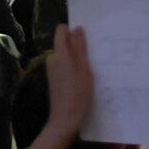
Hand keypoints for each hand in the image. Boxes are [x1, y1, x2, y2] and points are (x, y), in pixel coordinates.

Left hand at [30, 26, 94, 148]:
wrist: (65, 120)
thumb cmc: (78, 95)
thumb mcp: (84, 69)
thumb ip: (79, 48)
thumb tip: (76, 28)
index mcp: (59, 54)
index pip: (61, 31)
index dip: (73, 30)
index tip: (88, 36)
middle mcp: (53, 59)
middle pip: (65, 44)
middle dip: (78, 46)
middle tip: (96, 53)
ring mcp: (52, 70)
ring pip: (66, 56)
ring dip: (78, 59)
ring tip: (94, 67)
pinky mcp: (55, 80)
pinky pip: (65, 66)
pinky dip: (74, 68)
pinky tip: (85, 78)